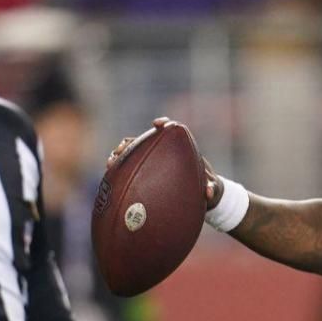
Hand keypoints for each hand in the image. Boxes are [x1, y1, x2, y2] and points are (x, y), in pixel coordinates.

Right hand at [106, 117, 221, 209]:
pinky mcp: (145, 173)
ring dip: (121, 154)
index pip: (171, 132)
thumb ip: (211, 188)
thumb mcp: (211, 190)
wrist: (200, 196)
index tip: (158, 125)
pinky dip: (119, 168)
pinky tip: (110, 174)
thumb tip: (209, 191)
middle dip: (132, 142)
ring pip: (133, 153)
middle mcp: (164, 153)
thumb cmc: (208, 188)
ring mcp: (154, 162)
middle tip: (123, 147)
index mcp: (181, 150)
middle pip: (145, 141)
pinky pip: (130, 168)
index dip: (163, 124)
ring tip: (111, 161)